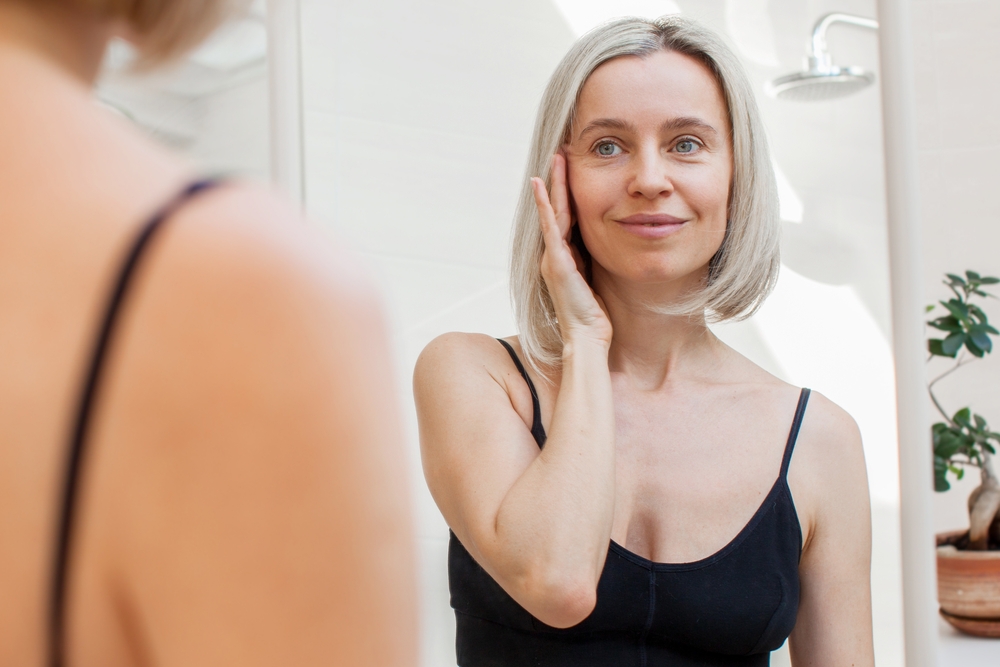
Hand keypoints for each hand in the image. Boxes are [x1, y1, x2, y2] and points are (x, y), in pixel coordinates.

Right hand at [531, 153, 611, 349]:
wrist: (587, 338)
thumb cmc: (596, 316)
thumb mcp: (599, 280)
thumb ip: (598, 261)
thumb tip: (614, 242)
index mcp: (565, 258)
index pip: (567, 218)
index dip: (569, 193)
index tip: (572, 169)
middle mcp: (554, 254)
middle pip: (557, 209)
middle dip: (558, 181)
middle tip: (561, 152)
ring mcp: (552, 258)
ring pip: (552, 212)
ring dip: (553, 184)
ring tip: (555, 158)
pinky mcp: (555, 262)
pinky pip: (550, 227)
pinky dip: (545, 205)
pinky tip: (541, 185)